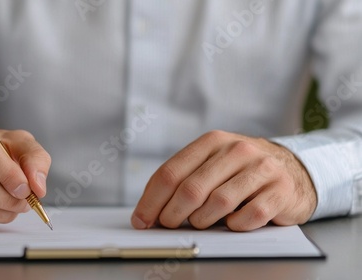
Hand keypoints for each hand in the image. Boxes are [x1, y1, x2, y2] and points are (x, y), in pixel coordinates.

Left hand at [131, 130, 316, 231]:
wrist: (292, 169)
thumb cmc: (240, 172)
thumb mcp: (211, 165)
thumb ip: (183, 180)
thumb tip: (148, 213)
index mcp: (212, 142)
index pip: (171, 173)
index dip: (151, 201)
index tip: (141, 220)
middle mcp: (236, 150)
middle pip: (191, 189)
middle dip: (172, 215)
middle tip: (168, 226)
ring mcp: (260, 169)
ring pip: (218, 203)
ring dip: (203, 221)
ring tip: (201, 223)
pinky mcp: (280, 190)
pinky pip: (250, 215)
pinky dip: (235, 225)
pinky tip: (232, 223)